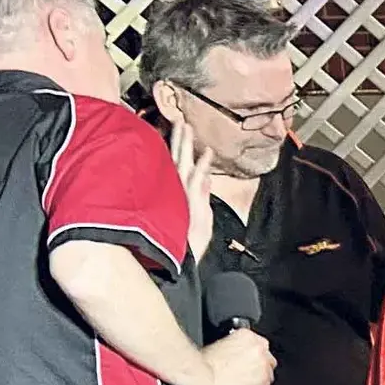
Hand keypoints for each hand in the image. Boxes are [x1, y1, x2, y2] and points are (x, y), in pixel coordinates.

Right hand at [174, 116, 212, 263]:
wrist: (181, 263)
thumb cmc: (187, 245)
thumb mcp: (199, 217)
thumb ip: (203, 194)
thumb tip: (208, 176)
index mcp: (177, 192)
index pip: (177, 165)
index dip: (179, 147)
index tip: (180, 129)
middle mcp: (177, 191)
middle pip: (178, 160)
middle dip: (180, 140)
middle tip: (181, 120)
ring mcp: (181, 195)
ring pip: (182, 165)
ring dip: (186, 146)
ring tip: (187, 126)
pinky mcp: (188, 204)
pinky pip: (195, 181)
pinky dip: (202, 167)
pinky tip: (207, 153)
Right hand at [194, 328, 275, 384]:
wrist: (202, 375)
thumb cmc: (205, 361)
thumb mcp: (221, 342)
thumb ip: (237, 345)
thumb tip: (240, 352)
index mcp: (249, 336)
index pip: (260, 345)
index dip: (254, 355)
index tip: (249, 360)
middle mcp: (259, 350)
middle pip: (267, 360)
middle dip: (259, 367)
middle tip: (247, 372)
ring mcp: (262, 367)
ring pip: (268, 375)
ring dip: (260, 379)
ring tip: (247, 383)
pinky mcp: (261, 384)